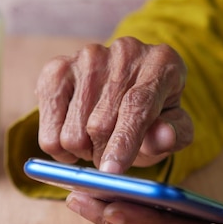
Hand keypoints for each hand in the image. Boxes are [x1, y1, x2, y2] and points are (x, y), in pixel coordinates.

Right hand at [35, 37, 192, 173]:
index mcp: (162, 62)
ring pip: (72, 132)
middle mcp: (124, 51)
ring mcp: (87, 56)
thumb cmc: (154, 113)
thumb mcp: (174, 126)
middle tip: (111, 157)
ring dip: (82, 151)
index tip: (111, 172)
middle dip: (103, 154)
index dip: (123, 141)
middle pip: (100, 124)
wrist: (126, 87)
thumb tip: (163, 138)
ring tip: (95, 142)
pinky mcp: (57, 68)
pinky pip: (47, 125)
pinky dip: (58, 146)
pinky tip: (73, 136)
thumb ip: (174, 135)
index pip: (136, 105)